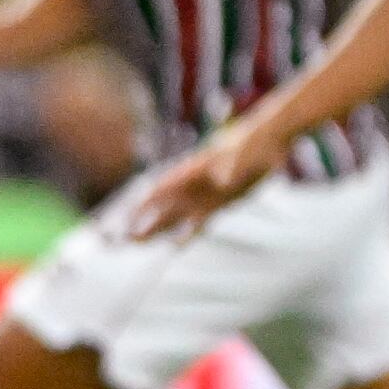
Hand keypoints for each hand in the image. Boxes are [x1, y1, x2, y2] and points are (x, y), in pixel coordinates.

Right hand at [126, 122, 280, 240]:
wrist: (269, 139)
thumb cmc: (251, 144)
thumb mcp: (241, 153)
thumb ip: (230, 167)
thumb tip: (223, 181)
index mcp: (193, 171)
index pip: (159, 190)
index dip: (141, 206)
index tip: (124, 222)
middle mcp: (194, 185)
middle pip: (161, 207)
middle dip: (140, 222)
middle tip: (119, 241)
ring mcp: (206, 195)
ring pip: (175, 217)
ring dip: (157, 230)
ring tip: (136, 245)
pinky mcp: (221, 203)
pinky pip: (198, 223)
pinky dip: (187, 235)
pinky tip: (176, 248)